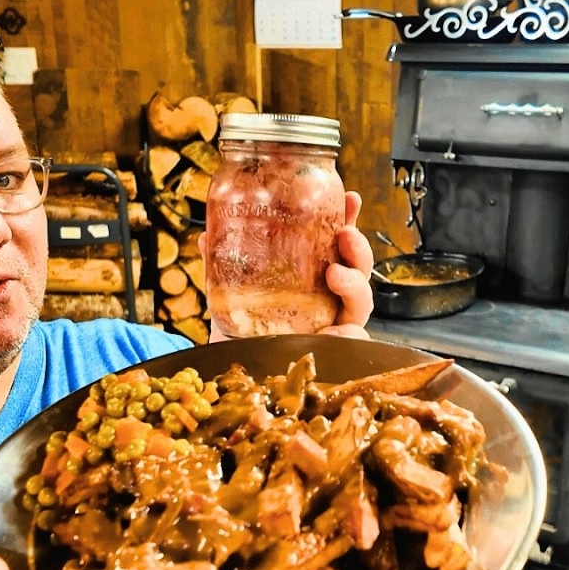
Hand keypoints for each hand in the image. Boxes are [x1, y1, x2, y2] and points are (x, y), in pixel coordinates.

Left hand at [204, 191, 374, 341]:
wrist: (233, 371)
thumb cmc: (240, 330)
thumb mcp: (229, 293)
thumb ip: (222, 266)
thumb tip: (207, 236)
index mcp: (314, 276)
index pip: (338, 244)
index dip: (349, 219)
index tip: (351, 198)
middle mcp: (330, 299)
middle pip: (359, 269)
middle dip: (359, 248)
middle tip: (344, 235)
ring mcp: (334, 324)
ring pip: (362, 303)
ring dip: (356, 284)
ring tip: (335, 275)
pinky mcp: (332, 351)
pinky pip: (351, 343)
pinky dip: (349, 336)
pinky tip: (335, 332)